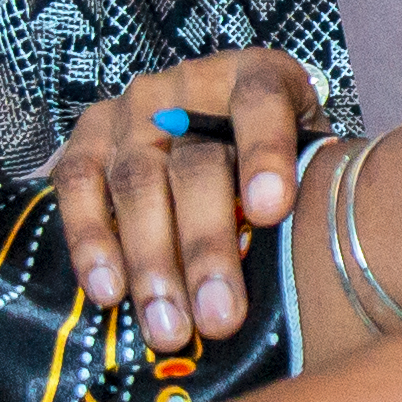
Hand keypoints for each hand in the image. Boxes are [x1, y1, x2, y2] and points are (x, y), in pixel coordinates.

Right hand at [48, 50, 319, 349]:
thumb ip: (315, 190)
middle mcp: (191, 84)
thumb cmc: (278, 162)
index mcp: (260, 75)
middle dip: (206, 246)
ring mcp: (133, 107)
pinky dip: (89, 240)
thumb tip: (324, 264)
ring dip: (151, 261)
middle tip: (220, 318)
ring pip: (136, 181)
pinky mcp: (88, 134)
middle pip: (195, 162)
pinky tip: (108, 292)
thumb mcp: (311, 159)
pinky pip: (77, 183)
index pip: (261, 102)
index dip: (265, 154)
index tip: (269, 212)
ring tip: (169, 326)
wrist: (215, 124)